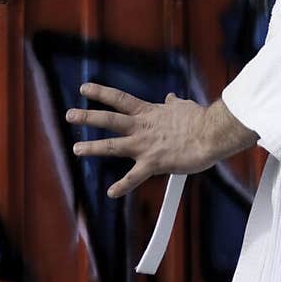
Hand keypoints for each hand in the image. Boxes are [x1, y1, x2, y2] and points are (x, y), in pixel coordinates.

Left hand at [66, 83, 256, 198]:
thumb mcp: (182, 106)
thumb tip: (170, 98)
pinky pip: (134, 177)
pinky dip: (122, 186)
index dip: (101, 93)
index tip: (84, 89)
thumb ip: (172, 104)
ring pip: (113, 146)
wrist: (210, 134)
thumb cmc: (199, 120)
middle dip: (88, 117)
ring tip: (77, 148)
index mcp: (148, 113)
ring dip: (93, 147)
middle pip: (110, 120)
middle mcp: (142, 127)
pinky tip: (111, 192)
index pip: (120, 99)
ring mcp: (145, 146)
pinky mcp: (153, 163)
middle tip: (70, 115)